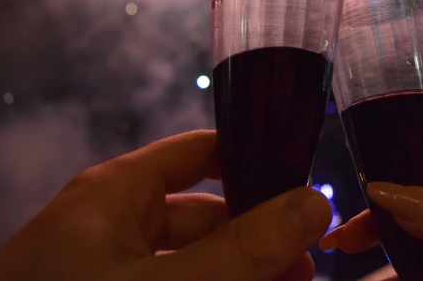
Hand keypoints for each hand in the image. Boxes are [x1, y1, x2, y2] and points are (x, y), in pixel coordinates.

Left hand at [0, 130, 331, 280]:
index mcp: (115, 194)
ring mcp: (107, 273)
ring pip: (193, 261)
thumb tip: (316, 203)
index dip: (253, 159)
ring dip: (243, 271)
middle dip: (258, 235)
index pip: (198, 153)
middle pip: (204, 215)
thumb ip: (244, 250)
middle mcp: (112, 227)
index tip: (306, 180)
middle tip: (310, 261)